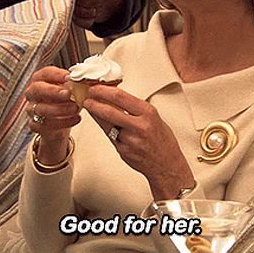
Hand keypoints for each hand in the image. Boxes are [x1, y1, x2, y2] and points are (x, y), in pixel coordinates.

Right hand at [24, 66, 80, 163]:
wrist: (59, 123)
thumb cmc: (64, 101)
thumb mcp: (69, 90)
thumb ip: (74, 84)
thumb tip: (87, 79)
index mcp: (40, 80)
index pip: (45, 73)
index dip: (56, 74)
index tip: (69, 77)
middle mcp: (32, 93)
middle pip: (37, 89)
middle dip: (53, 91)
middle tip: (68, 93)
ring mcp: (31, 109)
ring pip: (41, 108)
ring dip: (60, 109)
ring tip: (75, 108)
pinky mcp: (34, 125)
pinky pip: (46, 124)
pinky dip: (63, 122)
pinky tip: (75, 119)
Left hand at [83, 84, 194, 200]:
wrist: (167, 165)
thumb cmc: (162, 140)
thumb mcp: (153, 117)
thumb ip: (135, 108)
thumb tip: (115, 96)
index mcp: (147, 113)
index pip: (120, 97)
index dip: (103, 91)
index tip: (95, 87)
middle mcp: (139, 126)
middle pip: (109, 110)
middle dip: (94, 102)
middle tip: (87, 97)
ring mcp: (130, 140)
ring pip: (106, 123)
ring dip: (95, 114)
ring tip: (90, 107)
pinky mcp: (123, 151)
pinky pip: (109, 136)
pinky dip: (104, 127)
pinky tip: (102, 122)